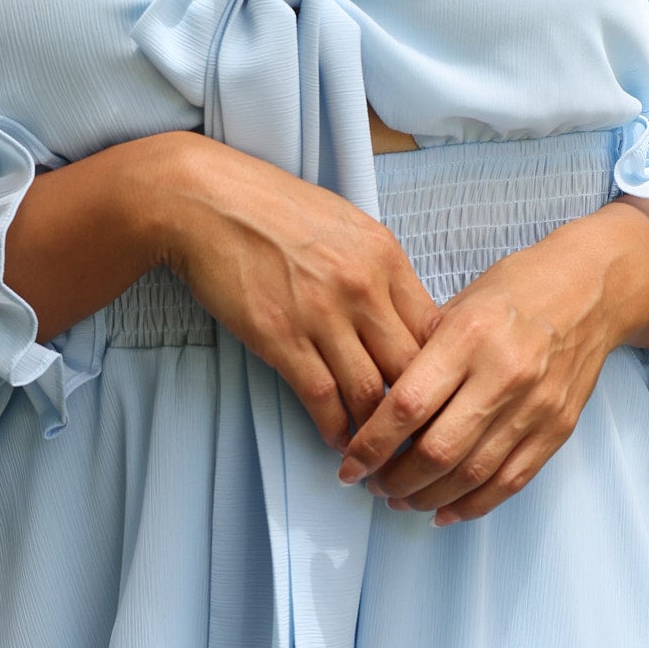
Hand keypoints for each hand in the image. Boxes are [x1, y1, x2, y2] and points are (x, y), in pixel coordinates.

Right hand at [151, 135, 441, 452]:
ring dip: (375, 430)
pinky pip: (322, 398)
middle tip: (415, 434)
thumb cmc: (272, 206)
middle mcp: (361, 286)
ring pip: (369, 393)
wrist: (207, 201)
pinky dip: (334, 428)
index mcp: (384, 254)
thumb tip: (400, 315)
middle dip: (417, 410)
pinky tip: (337, 438)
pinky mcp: (280, 338)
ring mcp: (321, 314)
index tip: (436, 393)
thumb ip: (377, 267)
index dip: (440, 370)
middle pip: (410, 368)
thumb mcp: (345, 222)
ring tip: (377, 446)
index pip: (435, 328)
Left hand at [335, 197, 648, 524]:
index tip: (349, 462)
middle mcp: (503, 375)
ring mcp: (535, 407)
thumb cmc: (517, 289)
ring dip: (427, 497)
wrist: (591, 289)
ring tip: (399, 499)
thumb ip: (424, 352)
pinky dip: (472, 505)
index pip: (408, 405)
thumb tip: (379, 404)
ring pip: (471, 475)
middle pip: (437, 451)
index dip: (372, 443)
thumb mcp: (459, 302)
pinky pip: (509, 482)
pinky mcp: (557, 429)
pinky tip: (443, 510)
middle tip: (370, 483)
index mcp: (469, 336)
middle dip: (394, 479)